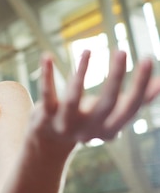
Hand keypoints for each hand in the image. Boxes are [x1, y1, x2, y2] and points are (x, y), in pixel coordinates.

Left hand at [32, 50, 159, 148]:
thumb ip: (134, 100)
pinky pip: (46, 93)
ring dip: (81, 73)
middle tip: (123, 51)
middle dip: (116, 77)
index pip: (131, 107)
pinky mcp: (44, 115)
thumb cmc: (86, 121)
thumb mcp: (110, 114)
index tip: (149, 59)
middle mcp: (89, 129)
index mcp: (109, 129)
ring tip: (87, 50)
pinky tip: (47, 56)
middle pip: (107, 103)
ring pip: (73, 98)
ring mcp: (65, 123)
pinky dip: (47, 75)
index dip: (141, 85)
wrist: (48, 142)